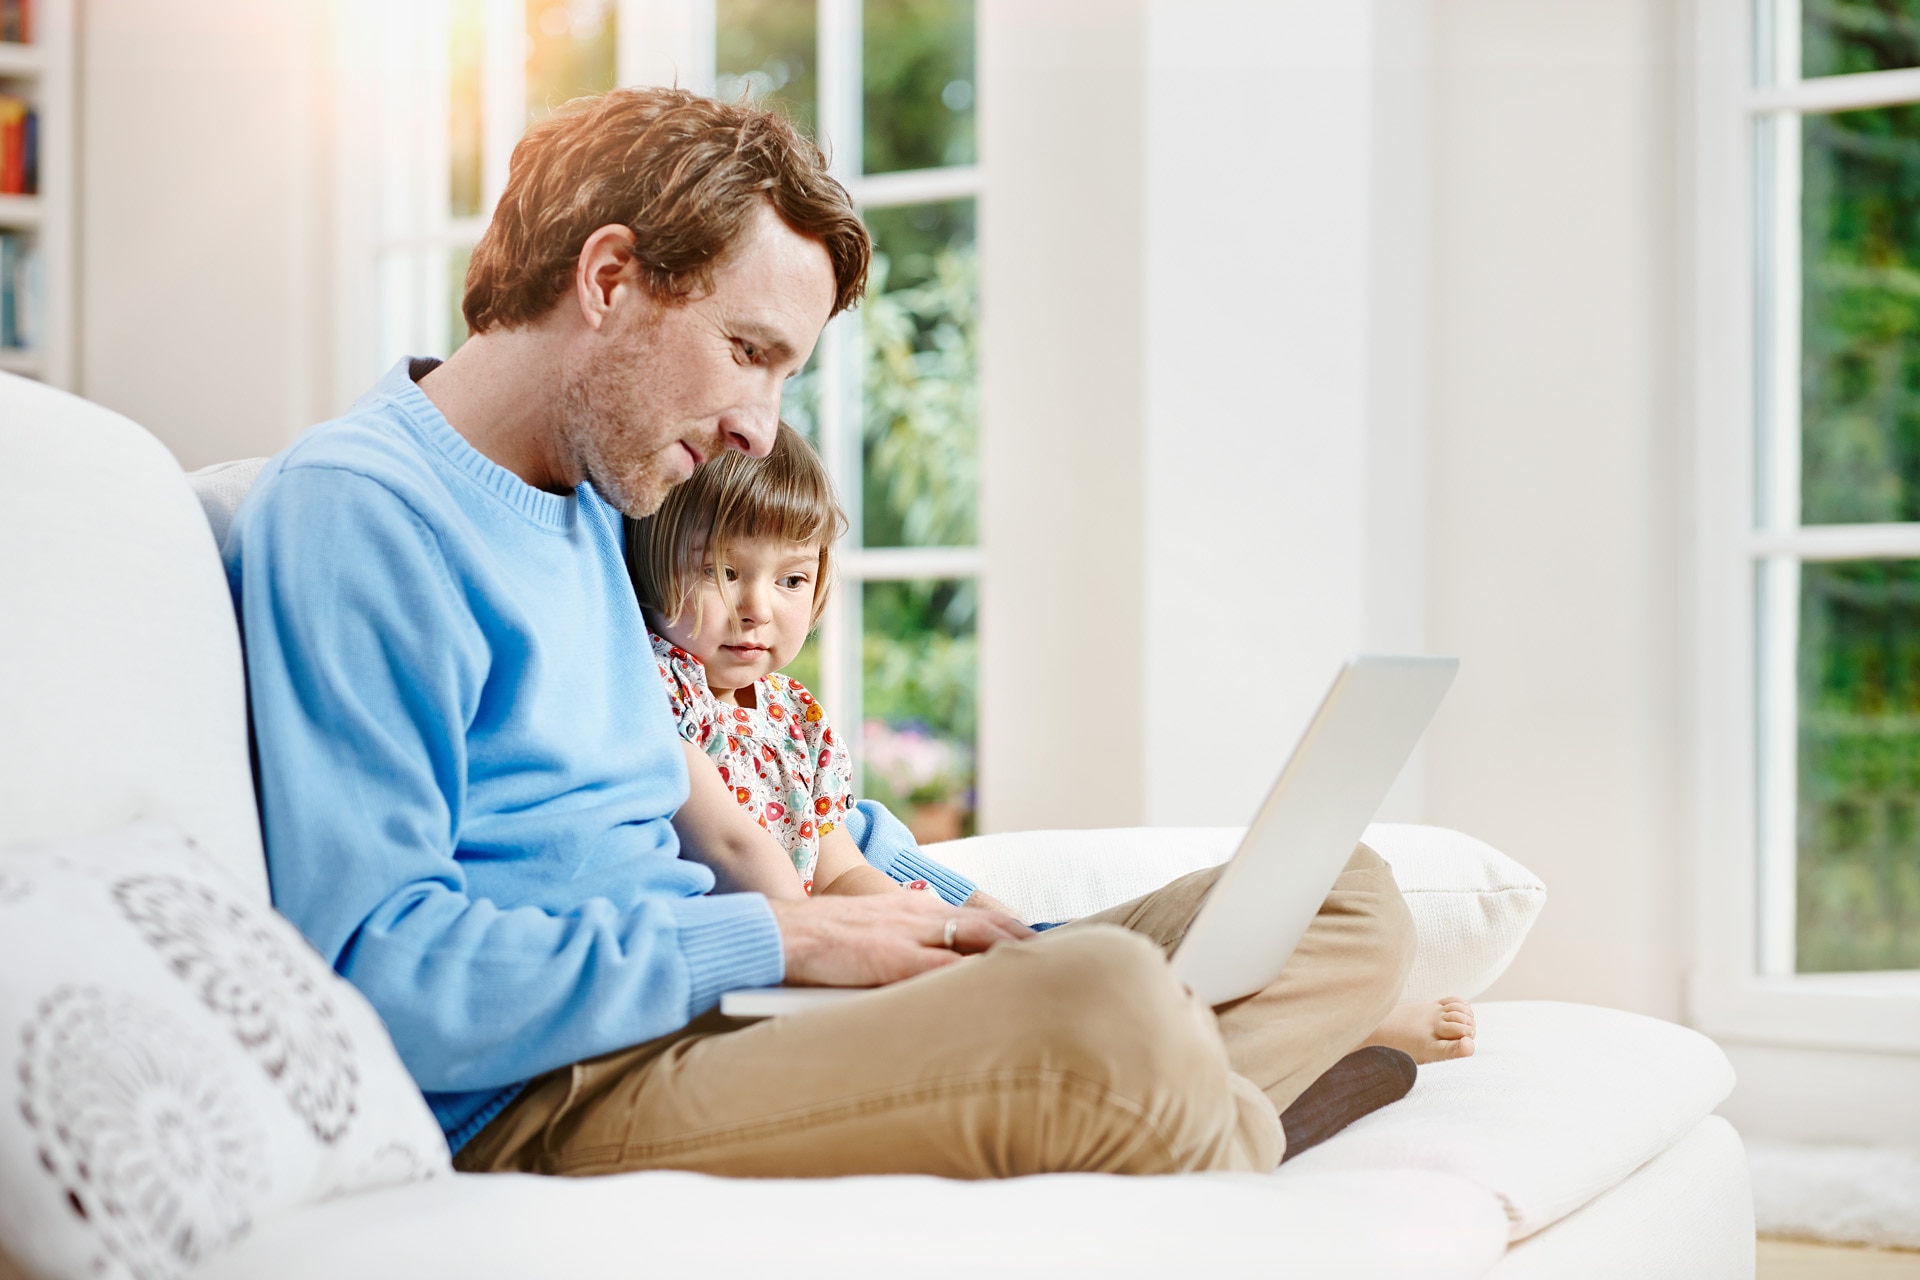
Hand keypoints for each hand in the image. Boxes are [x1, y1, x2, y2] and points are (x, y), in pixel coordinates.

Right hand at [767, 893, 1032, 987]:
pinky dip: (978, 980)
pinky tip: (1001, 996)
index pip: (981, 916)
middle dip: (1031, 944)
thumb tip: (936, 973)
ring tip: (1052, 978)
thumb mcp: (871, 934)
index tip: (1047, 948)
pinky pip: (946, 970)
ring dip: (1016, 959)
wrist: (779, 932)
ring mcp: (909, 936)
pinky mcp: (894, 959)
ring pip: (979, 942)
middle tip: (1070, 963)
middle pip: (992, 926)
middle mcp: (920, 916)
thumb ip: (905, 946)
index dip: (1017, 933)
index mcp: (915, 910)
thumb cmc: (819, 942)